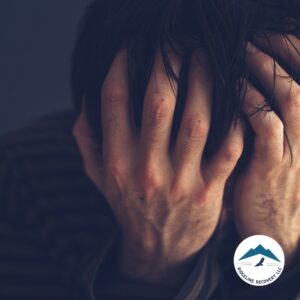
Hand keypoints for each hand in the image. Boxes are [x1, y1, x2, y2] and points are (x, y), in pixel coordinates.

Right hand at [72, 49, 243, 286]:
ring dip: (204, 82)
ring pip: (197, 120)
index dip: (121, 65)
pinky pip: (227, 148)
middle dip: (167, 65)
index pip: (114, 101)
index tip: (131, 48)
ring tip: (205, 59)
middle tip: (175, 44)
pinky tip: (232, 98)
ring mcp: (180, 181)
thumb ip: (86, 139)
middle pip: (159, 103)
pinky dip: (234, 119)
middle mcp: (146, 169)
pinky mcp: (208, 191)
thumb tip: (85, 100)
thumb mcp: (98, 176)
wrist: (157, 247)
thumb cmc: (128, 205)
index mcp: (116, 161)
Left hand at [233, 35, 299, 263]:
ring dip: (264, 72)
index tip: (263, 37)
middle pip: (299, 79)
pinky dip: (252, 104)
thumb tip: (237, 88)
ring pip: (288, 97)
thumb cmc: (267, 184)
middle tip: (249, 38)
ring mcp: (295, 149)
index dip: (288, 52)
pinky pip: (267, 126)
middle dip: (276, 53)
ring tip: (241, 54)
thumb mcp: (272, 149)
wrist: (274, 230)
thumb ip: (260, 120)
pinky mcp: (273, 167)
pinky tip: (234, 91)